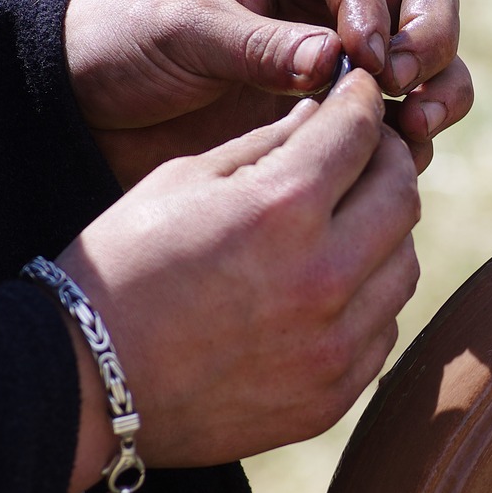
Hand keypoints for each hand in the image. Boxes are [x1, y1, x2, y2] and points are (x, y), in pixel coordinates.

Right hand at [57, 71, 417, 490]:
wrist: (87, 382)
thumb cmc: (125, 266)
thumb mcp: (183, 181)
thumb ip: (267, 144)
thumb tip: (326, 114)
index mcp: (280, 210)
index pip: (360, 134)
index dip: (364, 104)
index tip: (362, 97)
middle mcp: (323, 278)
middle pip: (402, 198)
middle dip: (390, 163)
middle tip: (369, 155)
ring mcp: (334, 345)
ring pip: (404, 266)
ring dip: (386, 234)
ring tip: (348, 224)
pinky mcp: (334, 394)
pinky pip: (383, 329)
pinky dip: (369, 300)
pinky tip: (331, 289)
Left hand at [65, 0, 471, 184]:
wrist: (96, 108)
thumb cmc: (129, 42)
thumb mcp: (183, 29)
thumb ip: (259, 44)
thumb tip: (338, 63)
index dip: (374, 12)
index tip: (361, 60)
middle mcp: (333, 6)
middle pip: (425, 9)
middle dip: (430, 46)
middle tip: (404, 90)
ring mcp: (345, 67)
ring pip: (430, 69)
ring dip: (438, 96)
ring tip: (414, 129)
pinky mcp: (341, 123)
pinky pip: (400, 128)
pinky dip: (410, 144)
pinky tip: (390, 163)